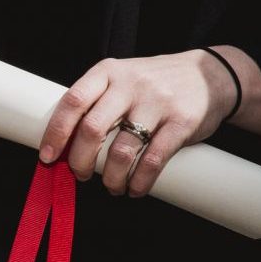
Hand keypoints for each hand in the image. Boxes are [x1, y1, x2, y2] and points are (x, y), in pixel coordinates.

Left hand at [40, 52, 236, 196]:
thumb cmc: (155, 83)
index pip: (73, 101)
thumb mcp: (122, 79)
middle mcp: (131, 84)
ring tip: (112, 186)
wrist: (212, 75)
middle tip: (81, 176)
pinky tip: (135, 189)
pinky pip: (153, 159)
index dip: (56, 132)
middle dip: (80, 161)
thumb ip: (96, 102)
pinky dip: (140, 181)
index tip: (48, 157)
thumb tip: (65, 145)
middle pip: (93, 129)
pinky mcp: (182, 122)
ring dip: (111, 177)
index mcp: (108, 72)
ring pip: (122, 150)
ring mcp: (158, 102)